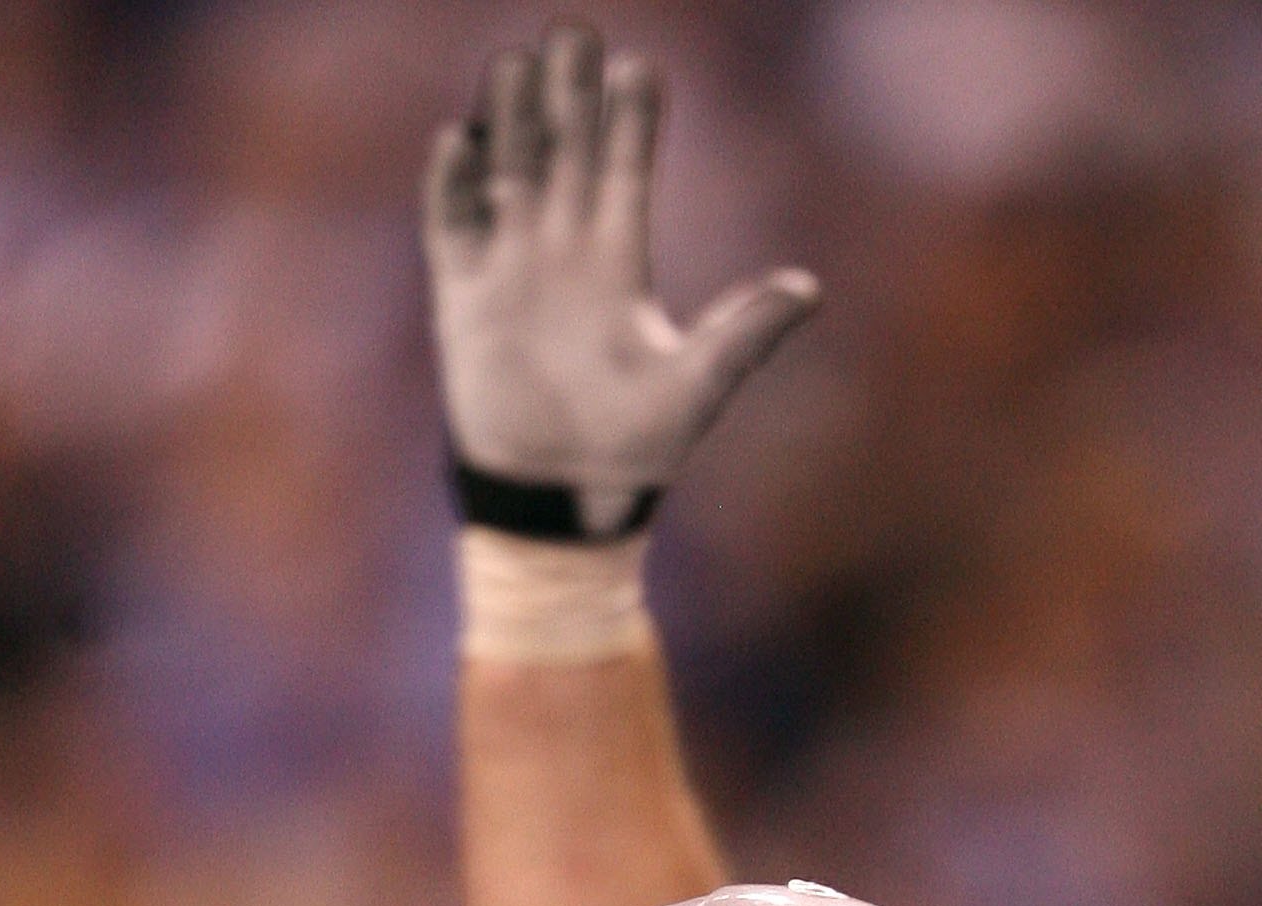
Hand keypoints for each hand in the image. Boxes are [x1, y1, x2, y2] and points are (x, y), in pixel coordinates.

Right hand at [424, 25, 819, 535]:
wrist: (563, 502)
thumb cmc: (635, 452)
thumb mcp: (698, 386)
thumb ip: (746, 332)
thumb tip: (809, 291)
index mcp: (619, 260)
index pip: (623, 167)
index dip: (629, 119)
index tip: (638, 67)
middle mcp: (563, 251)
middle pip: (563, 150)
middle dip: (567, 93)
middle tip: (572, 30)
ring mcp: (511, 269)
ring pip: (508, 171)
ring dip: (510, 119)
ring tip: (516, 63)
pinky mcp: (464, 299)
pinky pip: (452, 226)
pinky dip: (452, 185)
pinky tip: (461, 140)